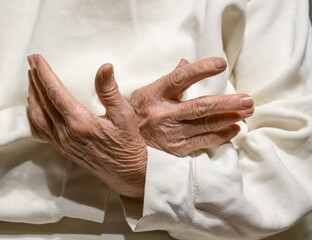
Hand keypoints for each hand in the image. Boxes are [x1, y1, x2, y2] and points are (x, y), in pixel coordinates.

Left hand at [27, 54, 146, 198]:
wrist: (128, 174)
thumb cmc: (129, 145)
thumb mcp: (124, 115)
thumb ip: (110, 91)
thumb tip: (104, 67)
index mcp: (80, 122)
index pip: (55, 92)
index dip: (44, 73)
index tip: (36, 58)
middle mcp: (66, 133)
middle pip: (43, 101)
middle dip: (35, 79)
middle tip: (30, 62)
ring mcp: (62, 143)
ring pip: (38, 116)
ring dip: (32, 96)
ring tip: (30, 80)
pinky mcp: (63, 149)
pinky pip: (41, 131)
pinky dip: (34, 116)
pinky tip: (33, 108)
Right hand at [129, 58, 253, 156]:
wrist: (123, 145)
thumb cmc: (138, 114)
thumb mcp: (146, 93)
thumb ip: (168, 78)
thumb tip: (186, 62)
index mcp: (156, 95)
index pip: (181, 79)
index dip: (201, 70)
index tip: (221, 64)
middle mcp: (164, 114)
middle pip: (200, 106)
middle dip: (226, 103)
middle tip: (247, 99)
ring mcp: (171, 133)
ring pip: (205, 125)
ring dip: (229, 118)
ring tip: (247, 111)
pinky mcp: (176, 149)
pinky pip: (203, 142)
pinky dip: (221, 136)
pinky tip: (234, 129)